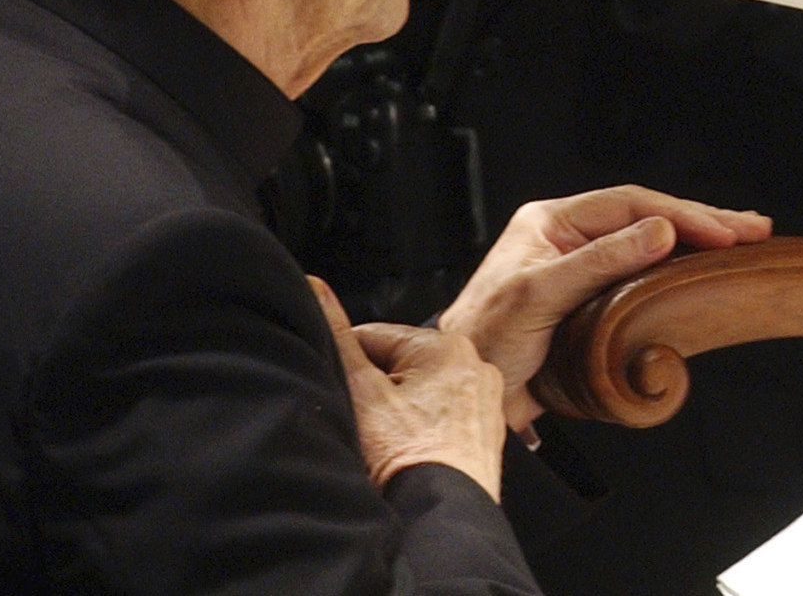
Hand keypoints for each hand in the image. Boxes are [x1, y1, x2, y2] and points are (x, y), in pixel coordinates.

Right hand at [310, 277, 507, 500]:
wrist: (439, 513)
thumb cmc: (404, 455)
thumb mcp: (361, 390)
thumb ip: (338, 337)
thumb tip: (316, 288)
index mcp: (445, 344)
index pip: (375, 336)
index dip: (345, 361)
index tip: (334, 385)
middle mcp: (474, 364)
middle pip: (401, 365)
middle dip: (375, 388)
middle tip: (359, 419)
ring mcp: (485, 401)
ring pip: (422, 393)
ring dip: (398, 411)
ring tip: (382, 441)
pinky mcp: (486, 432)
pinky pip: (443, 419)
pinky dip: (422, 431)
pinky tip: (406, 452)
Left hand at [438, 185, 771, 430]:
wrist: (463, 390)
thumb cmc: (484, 342)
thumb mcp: (539, 295)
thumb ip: (601, 260)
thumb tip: (660, 230)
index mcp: (551, 221)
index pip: (630, 204)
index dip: (682, 215)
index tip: (723, 231)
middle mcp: (568, 235)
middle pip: (646, 216)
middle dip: (701, 220)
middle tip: (753, 228)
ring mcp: (581, 264)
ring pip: (649, 240)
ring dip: (695, 240)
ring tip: (741, 238)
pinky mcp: (592, 296)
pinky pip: (643, 270)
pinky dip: (677, 266)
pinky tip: (703, 267)